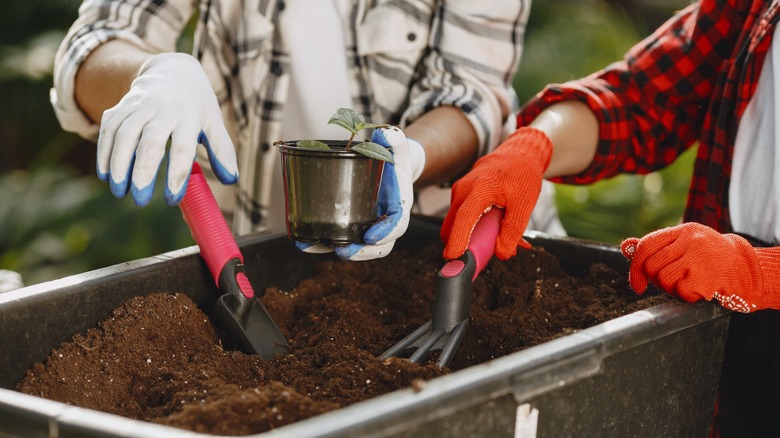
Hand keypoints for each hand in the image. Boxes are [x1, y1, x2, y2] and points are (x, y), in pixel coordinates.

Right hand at [96, 53, 237, 205]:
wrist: (173, 70)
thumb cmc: (197, 105)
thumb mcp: (214, 123)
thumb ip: (222, 151)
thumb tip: (231, 179)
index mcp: (190, 116)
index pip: (183, 148)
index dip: (176, 174)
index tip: (171, 199)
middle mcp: (164, 109)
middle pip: (150, 141)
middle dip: (143, 172)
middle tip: (140, 200)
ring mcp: (140, 105)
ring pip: (124, 134)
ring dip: (118, 164)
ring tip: (119, 191)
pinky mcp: (121, 105)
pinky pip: (108, 128)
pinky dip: (104, 151)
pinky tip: (105, 174)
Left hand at [296, 126, 425, 260]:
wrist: (388, 165)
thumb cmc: (392, 157)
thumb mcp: (396, 146)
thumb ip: (395, 139)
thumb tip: (386, 133)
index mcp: (398, 206)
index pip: (397, 225)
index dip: (386, 233)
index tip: (370, 236)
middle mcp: (384, 221)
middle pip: (378, 246)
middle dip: (361, 252)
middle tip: (342, 250)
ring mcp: (366, 226)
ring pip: (355, 247)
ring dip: (332, 250)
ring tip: (312, 245)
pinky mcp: (350, 225)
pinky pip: (338, 239)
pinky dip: (319, 243)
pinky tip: (302, 240)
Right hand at [441, 127, 552, 259]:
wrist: (518, 154)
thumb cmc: (522, 175)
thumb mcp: (524, 204)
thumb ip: (513, 231)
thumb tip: (502, 253)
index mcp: (479, 189)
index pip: (464, 219)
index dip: (457, 240)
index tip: (454, 258)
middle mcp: (463, 190)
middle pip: (451, 226)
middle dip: (460, 245)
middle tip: (479, 258)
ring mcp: (459, 192)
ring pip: (456, 223)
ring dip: (471, 236)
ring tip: (496, 238)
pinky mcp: (460, 195)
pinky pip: (461, 217)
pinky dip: (473, 227)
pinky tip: (492, 226)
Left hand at [621, 222, 779, 312]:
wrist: (748, 270)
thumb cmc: (711, 259)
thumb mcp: (685, 245)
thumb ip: (656, 247)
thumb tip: (625, 247)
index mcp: (683, 230)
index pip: (646, 245)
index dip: (635, 267)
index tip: (637, 285)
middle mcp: (690, 240)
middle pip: (651, 266)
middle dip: (656, 281)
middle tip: (672, 284)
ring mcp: (699, 257)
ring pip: (663, 279)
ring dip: (672, 289)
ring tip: (689, 284)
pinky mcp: (706, 276)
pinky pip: (680, 292)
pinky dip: (687, 296)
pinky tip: (701, 290)